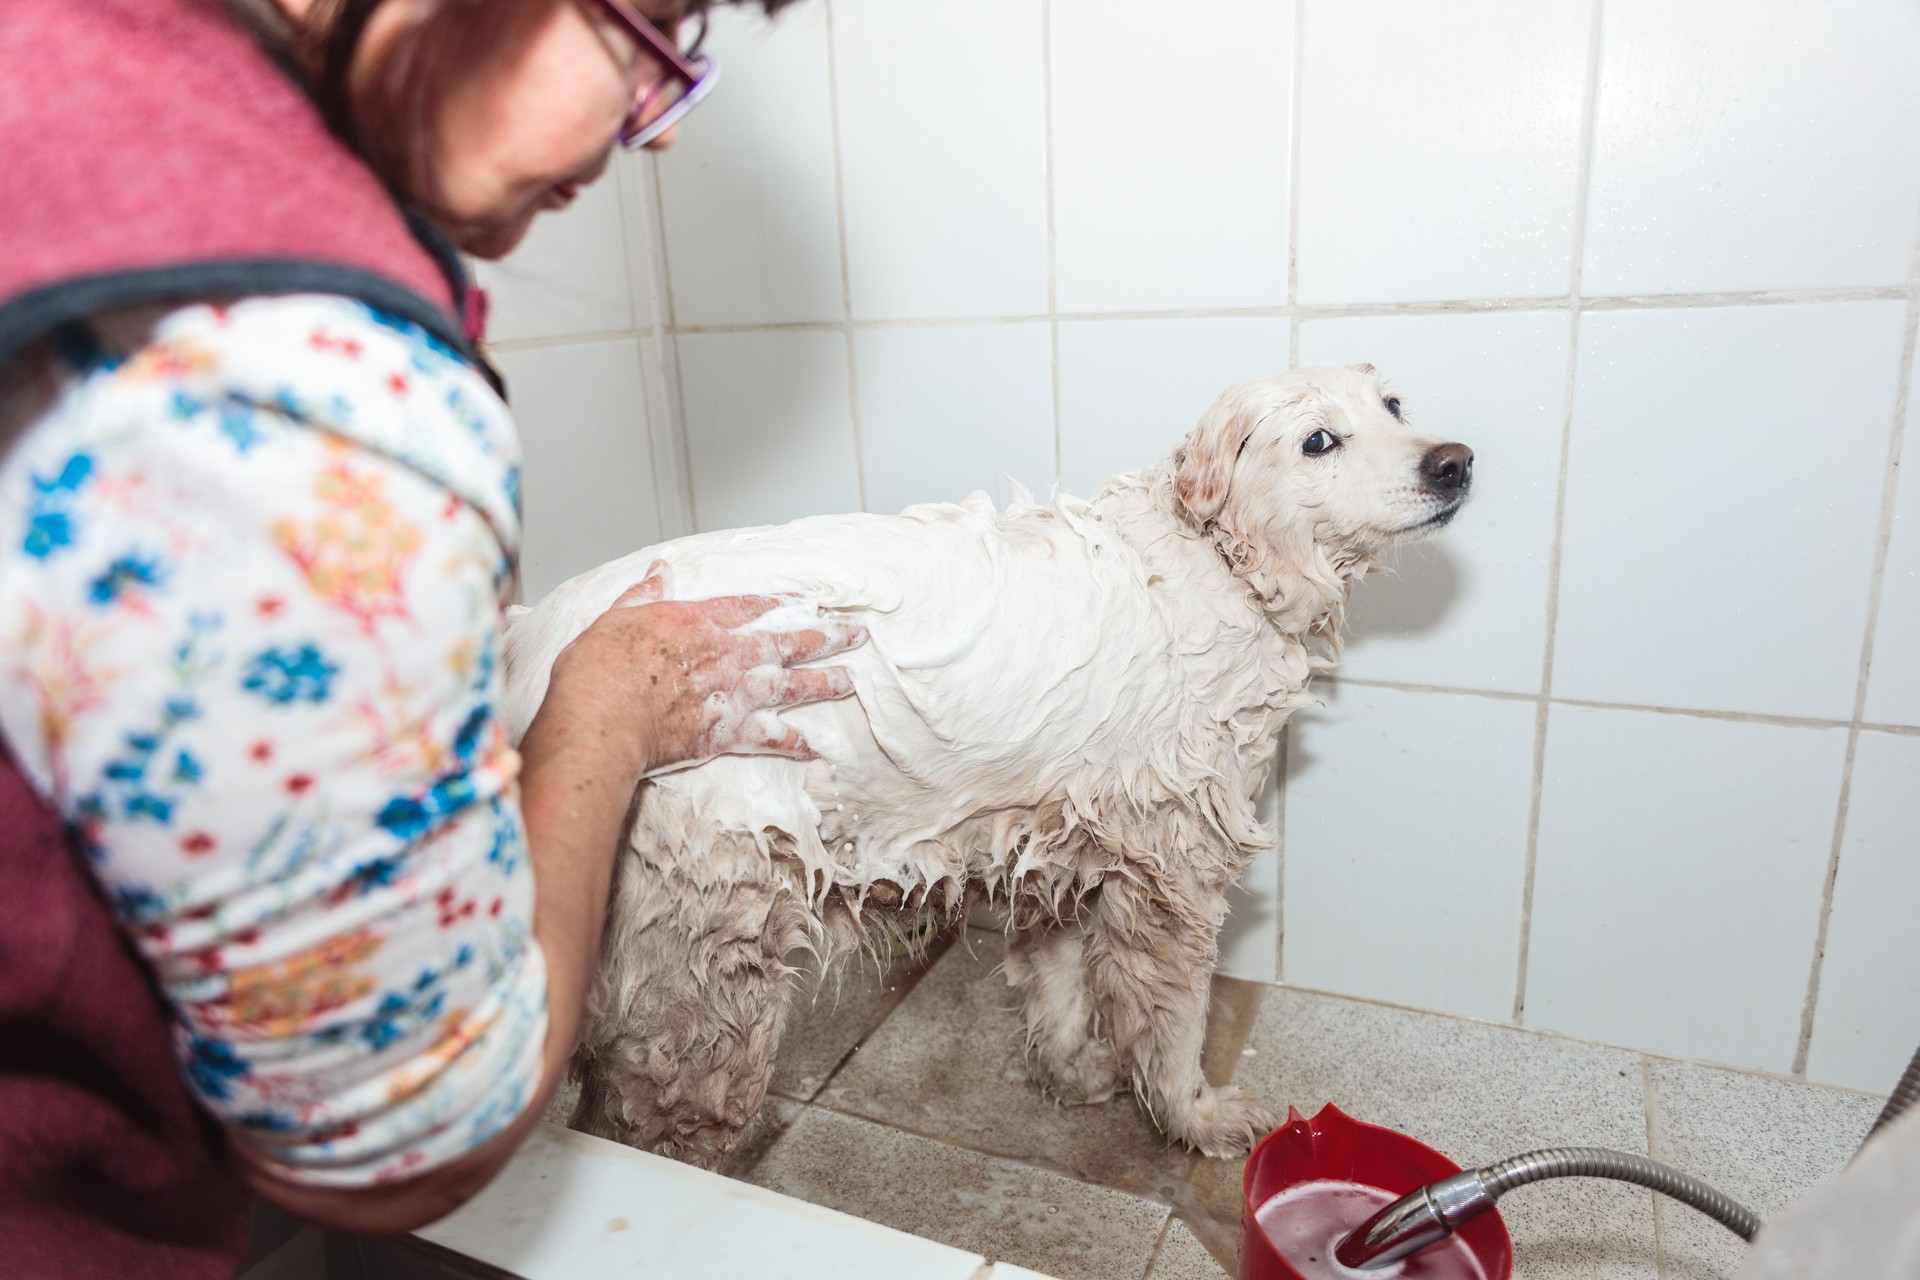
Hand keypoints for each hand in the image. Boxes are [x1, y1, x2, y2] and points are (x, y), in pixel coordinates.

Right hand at [533, 561, 866, 780]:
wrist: (602, 717)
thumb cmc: (598, 670)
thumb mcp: (615, 617)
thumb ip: (643, 595)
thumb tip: (659, 570)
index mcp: (697, 623)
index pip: (749, 606)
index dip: (781, 602)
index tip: (810, 600)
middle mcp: (725, 655)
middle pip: (786, 641)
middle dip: (826, 636)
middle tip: (858, 633)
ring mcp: (732, 694)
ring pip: (791, 685)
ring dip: (825, 682)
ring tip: (852, 680)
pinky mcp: (727, 734)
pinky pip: (771, 739)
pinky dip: (794, 744)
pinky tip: (815, 747)